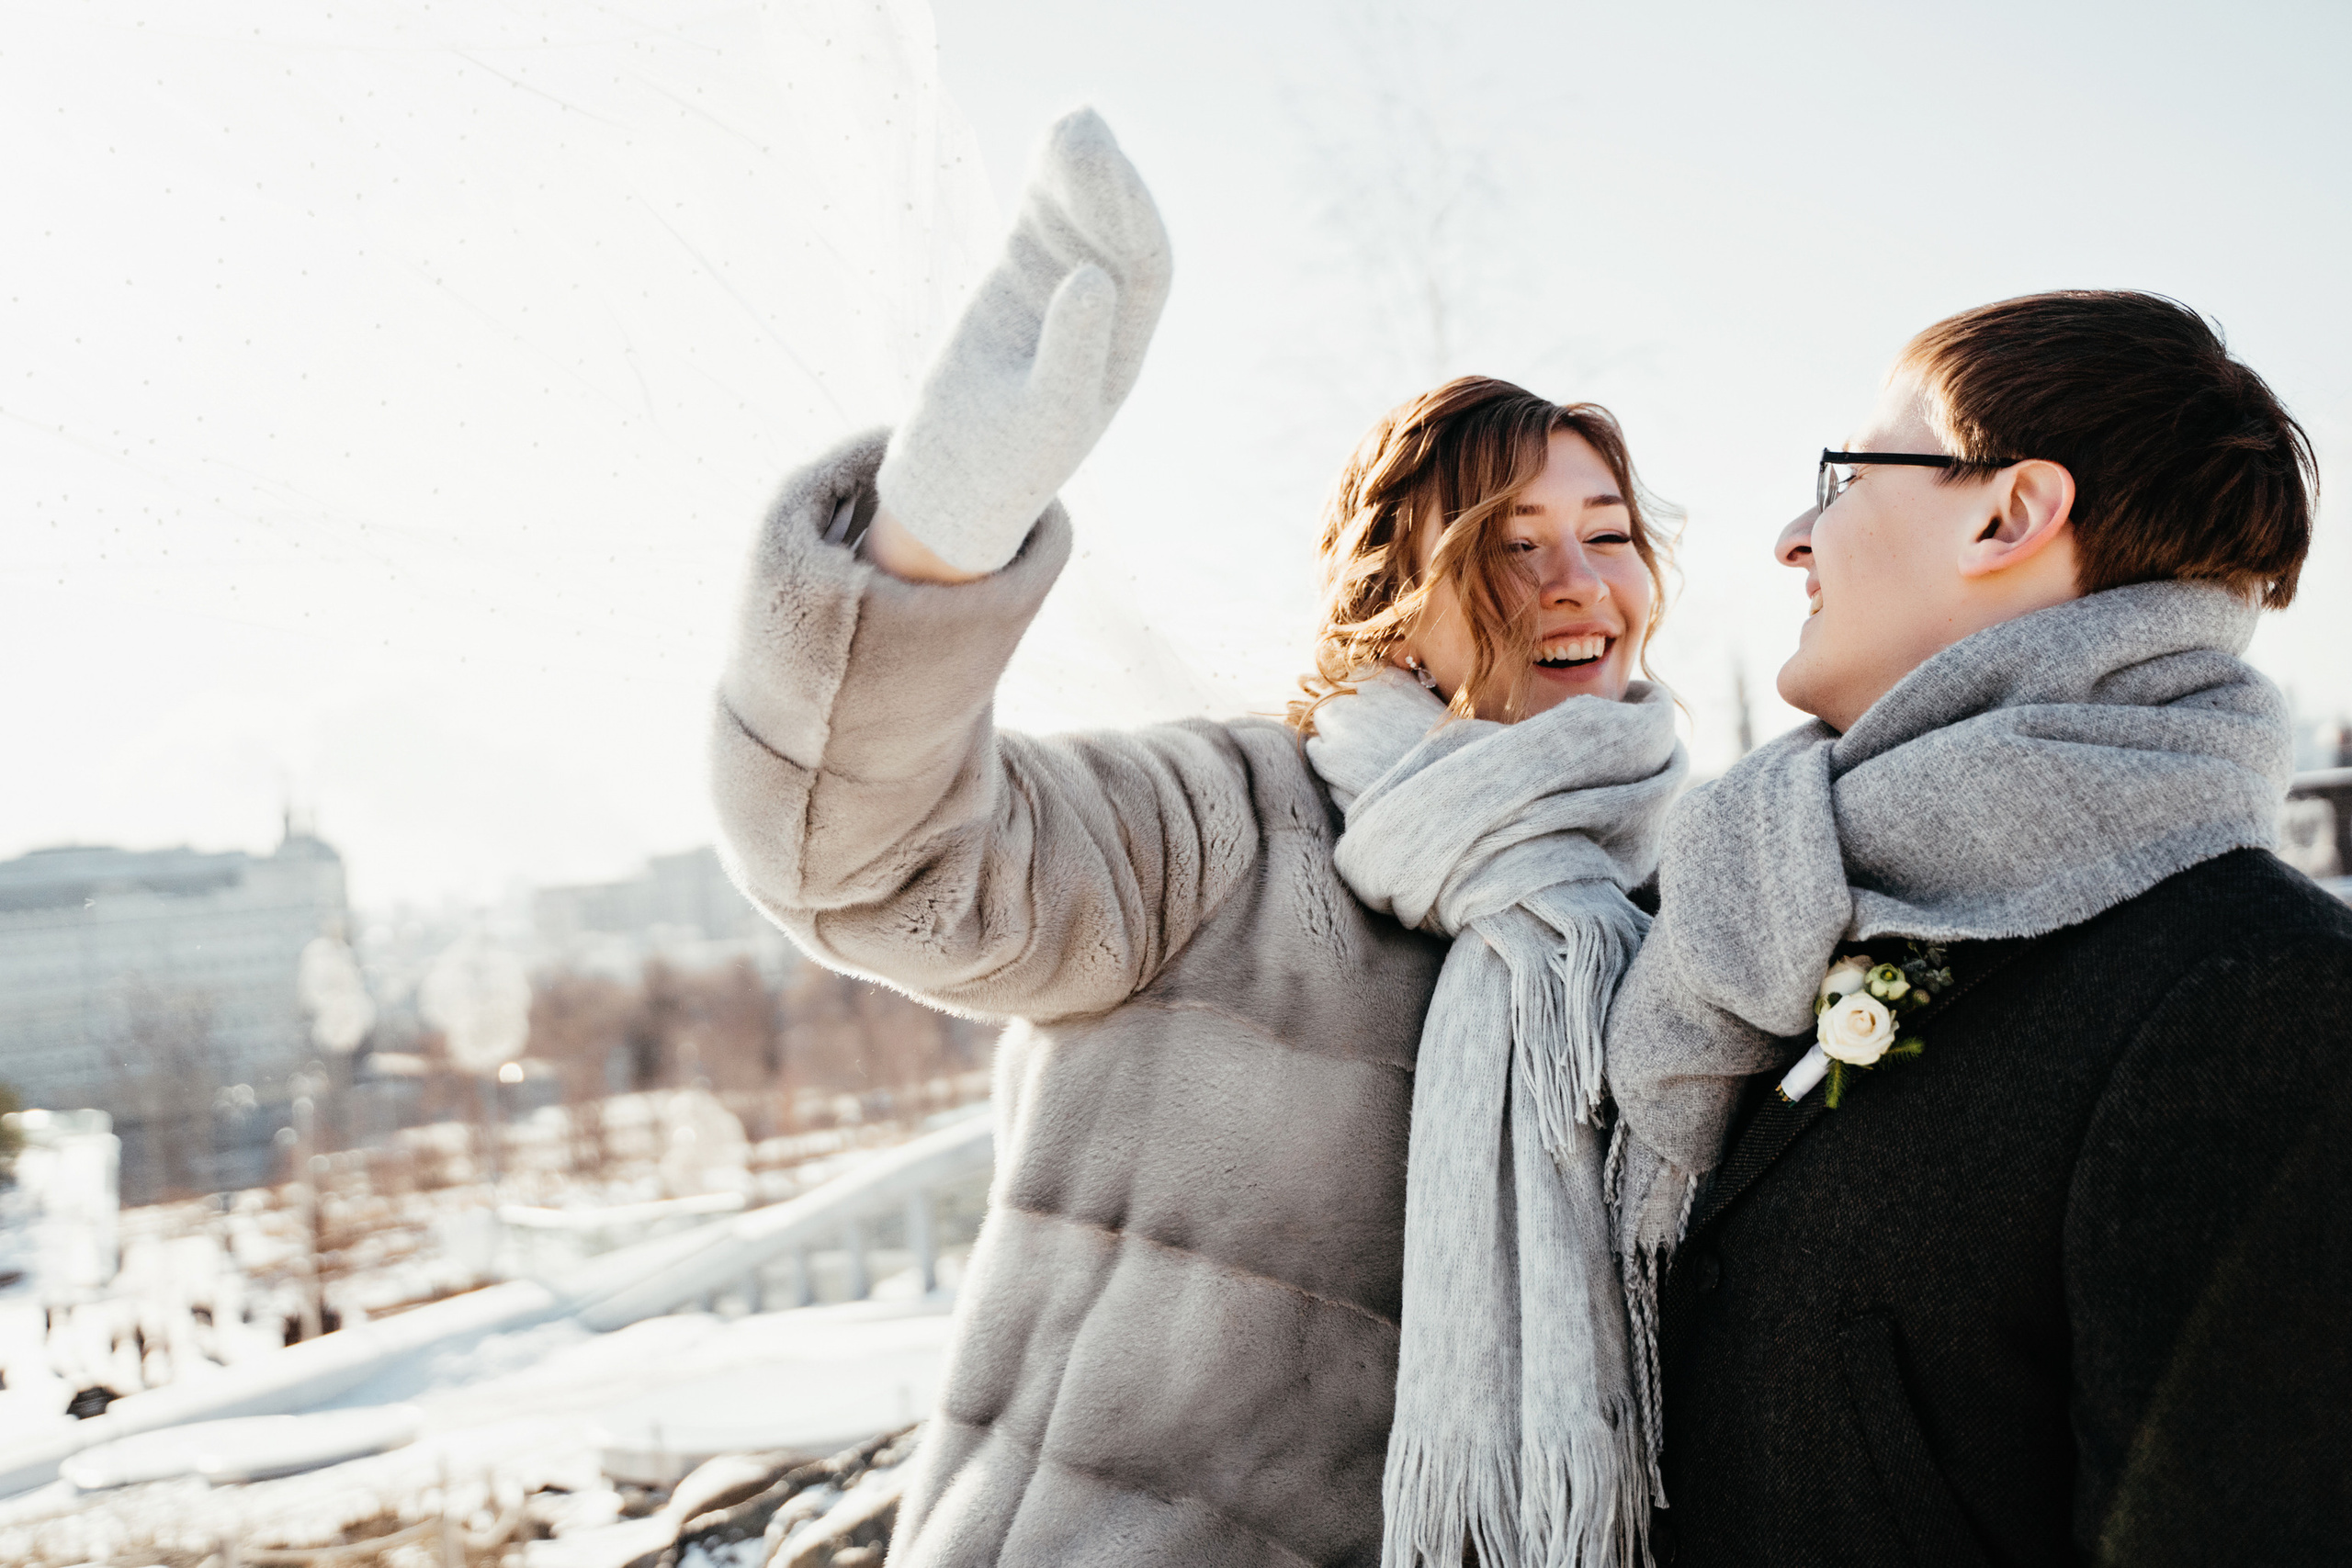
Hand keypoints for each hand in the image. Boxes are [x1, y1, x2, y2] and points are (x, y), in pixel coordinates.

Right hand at [872, 107, 1171, 576]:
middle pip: (1115, 233)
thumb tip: (1092, 276)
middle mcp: (1102, 311)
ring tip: (1071, 125)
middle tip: (1090, 130)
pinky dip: (1046, 186)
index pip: (1142, 272)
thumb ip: (1073, 348)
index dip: (1132, 223)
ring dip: (1079, 173)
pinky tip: (1051, 145)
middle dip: (1108, 184)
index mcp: (1123, 347)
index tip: (1117, 181)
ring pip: (1079, 219)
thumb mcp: (1046, 410)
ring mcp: (1061, 288)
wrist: (959, 474)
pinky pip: (1040, 223)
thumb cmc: (1009, 459)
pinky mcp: (1019, 277)